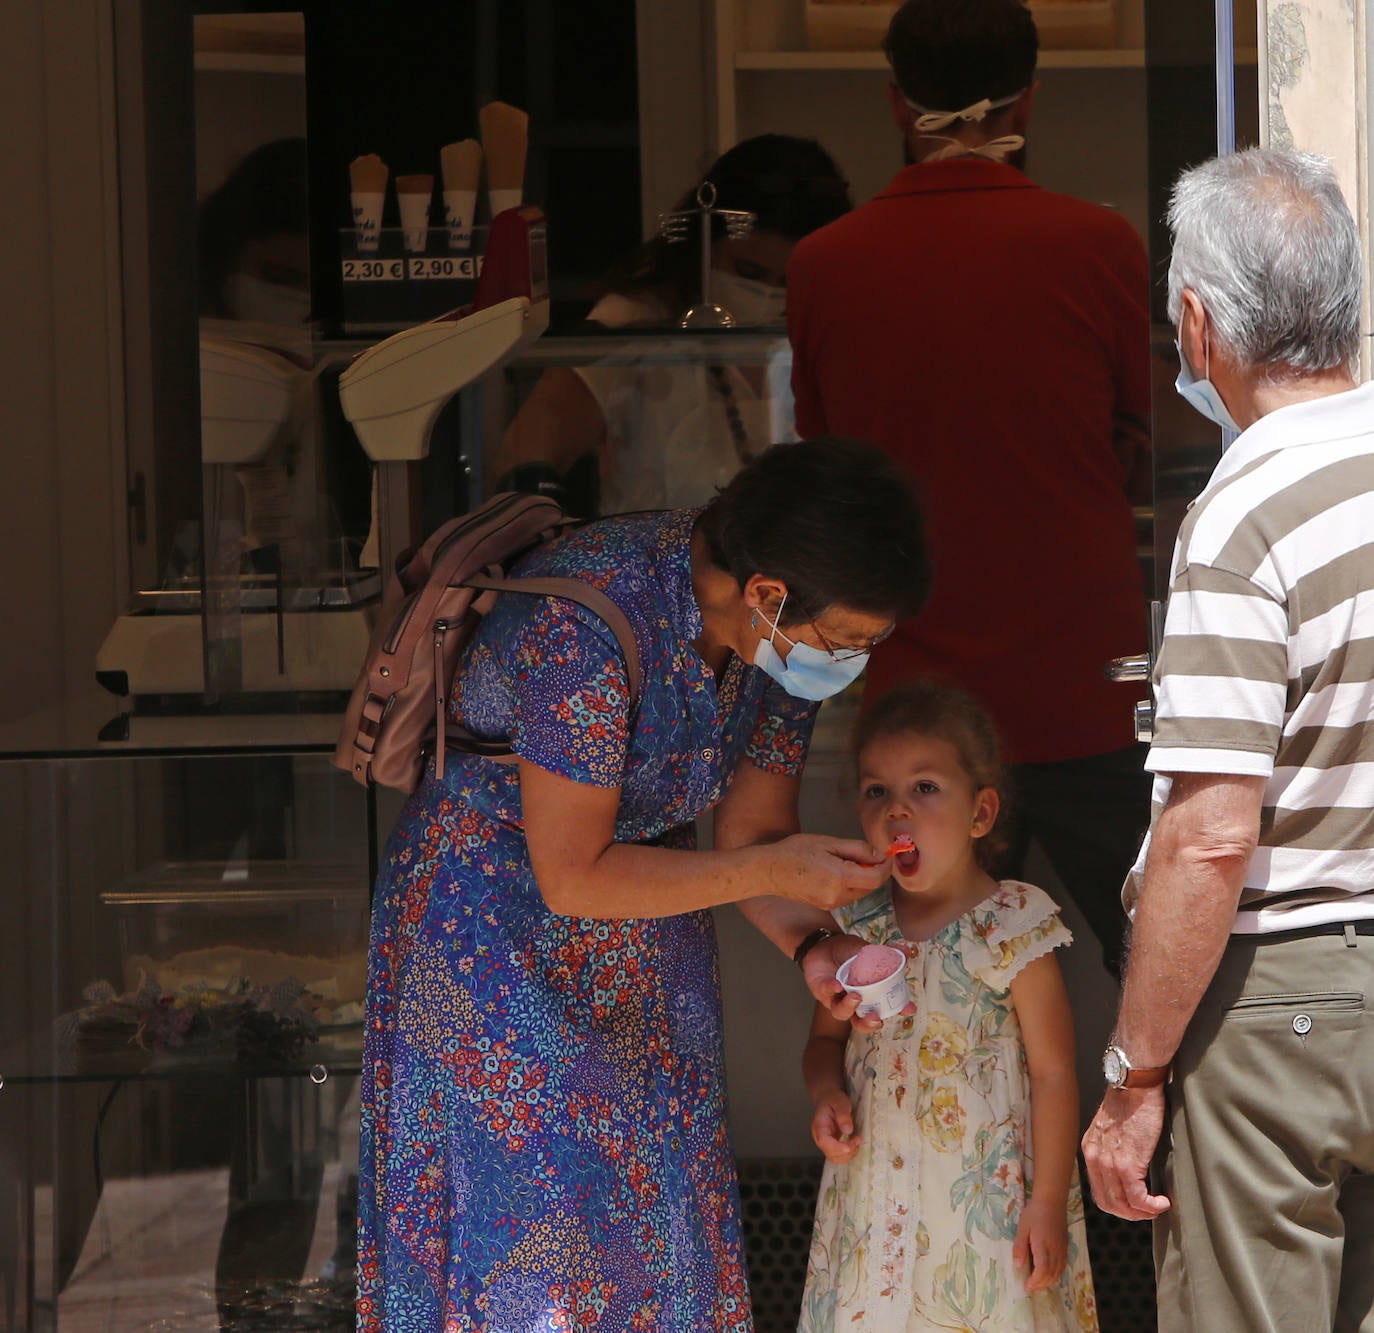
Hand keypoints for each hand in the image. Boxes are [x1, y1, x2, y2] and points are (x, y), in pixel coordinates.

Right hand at [765, 834, 887, 912]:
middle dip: (874, 871)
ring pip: (861, 892)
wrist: (769, 870)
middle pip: (871, 886)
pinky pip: (848, 896)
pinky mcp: (826, 906)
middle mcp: (838, 895)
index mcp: (840, 877)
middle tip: (865, 853)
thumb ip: (857, 849)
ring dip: (862, 878)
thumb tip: (878, 855)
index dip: (886, 866)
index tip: (885, 855)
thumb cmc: (796, 851)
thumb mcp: (828, 842)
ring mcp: (832, 903)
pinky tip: (837, 871)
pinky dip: (851, 884)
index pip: (876, 878)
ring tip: (845, 860)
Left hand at [802, 933, 916, 1034]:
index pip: (887, 1008)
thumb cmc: (849, 953)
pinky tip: (836, 984)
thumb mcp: (869, 951)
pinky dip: (831, 989)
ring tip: (855, 996)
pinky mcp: (821, 991)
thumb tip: (905, 949)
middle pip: (862, 1023)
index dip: (898, 1010)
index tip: (909, 1008)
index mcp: (870, 996)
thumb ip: (886, 953)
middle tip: (875, 1017)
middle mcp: (854, 1003)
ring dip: (849, 1007)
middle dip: (869, 1024)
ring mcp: (837, 999)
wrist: (825, 943)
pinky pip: (826, 993)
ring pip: (842, 1013)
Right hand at [810, 1090, 861, 1164]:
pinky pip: (841, 1156)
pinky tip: (855, 1142)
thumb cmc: (833, 1099)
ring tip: (857, 1140)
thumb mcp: (840, 1102)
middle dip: (847, 1151)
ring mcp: (827, 1143)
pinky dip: (850, 1153)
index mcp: (819, 1127)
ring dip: (850, 1154)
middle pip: (831, 1154)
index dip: (837, 1147)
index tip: (851, 1144)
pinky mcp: (833, 1145)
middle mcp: (821, 1138)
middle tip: (858, 1139)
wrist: (830, 1099)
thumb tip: (848, 1130)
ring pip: (836, 1159)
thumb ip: (843, 1115)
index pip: (824, 1142)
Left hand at [1013, 1196, 1067, 1292]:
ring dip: (1048, 1282)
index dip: (1035, 1281)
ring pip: (1058, 1273)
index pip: (1042, 1270)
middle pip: (1051, 1275)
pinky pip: (1062, 1267)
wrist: (1052, 1201)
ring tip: (1037, 1285)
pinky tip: (1049, 1275)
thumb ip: (1020, 1247)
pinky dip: (1056, 1275)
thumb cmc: (1034, 1213)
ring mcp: (1062, 1250)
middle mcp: (1055, 1251)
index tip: (1026, 1285)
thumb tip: (1017, 1265)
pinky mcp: (1065, 1248)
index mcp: (1043, 1246)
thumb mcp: (1022, 1228)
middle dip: (1040, 1285)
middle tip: (1029, 1288)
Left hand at [1082, 1085, 1170, 1220]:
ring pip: (1122, 1205)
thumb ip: (1114, 1149)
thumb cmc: (1131, 1102)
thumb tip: (1129, 1169)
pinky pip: (1137, 1197)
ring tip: (1158, 1207)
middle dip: (1131, 1213)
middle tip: (1149, 1210)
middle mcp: (1095, 1158)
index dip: (1119, 1204)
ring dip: (1143, 1212)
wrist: (1136, 1086)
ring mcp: (1109, 1163)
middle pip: (1108, 1203)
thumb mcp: (1113, 1128)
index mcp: (1091, 1150)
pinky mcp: (1127, 1163)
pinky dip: (1151, 1206)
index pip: (1099, 1190)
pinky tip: (1163, 1202)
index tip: (1136, 1204)